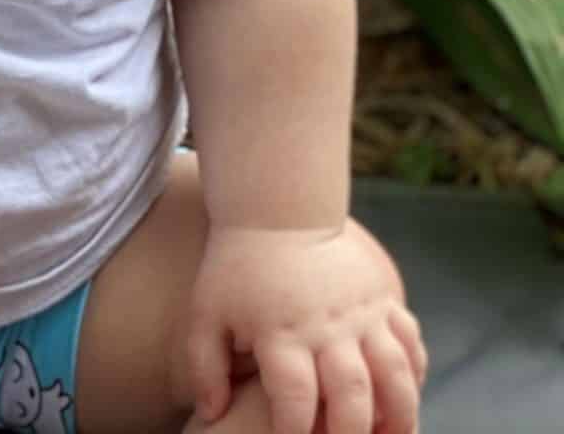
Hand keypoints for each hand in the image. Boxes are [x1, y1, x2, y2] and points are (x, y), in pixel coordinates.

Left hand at [187, 222, 425, 433]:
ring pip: (395, 374)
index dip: (297, 432)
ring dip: (401, 415)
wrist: (277, 210)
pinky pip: (411, 343)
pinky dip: (416, 375)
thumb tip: (211, 415)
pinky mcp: (385, 298)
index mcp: (280, 332)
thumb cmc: (236, 270)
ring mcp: (362, 312)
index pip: (296, 396)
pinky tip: (407, 398)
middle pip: (352, 394)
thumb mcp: (207, 314)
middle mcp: (327, 325)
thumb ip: (205, 367)